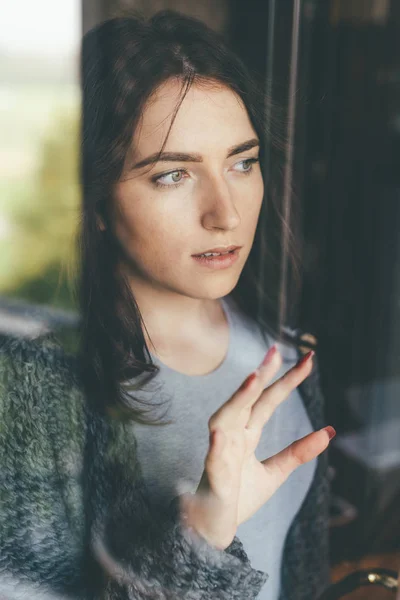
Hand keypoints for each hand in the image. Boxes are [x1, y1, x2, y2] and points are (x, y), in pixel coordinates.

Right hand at [178, 346, 333, 549]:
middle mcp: (233, 435)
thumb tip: (330, 431)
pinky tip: (219, 434)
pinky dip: (215, 445)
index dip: (287, 380)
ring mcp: (221, 452)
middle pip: (248, 400)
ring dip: (238, 398)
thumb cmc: (239, 496)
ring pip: (226, 418)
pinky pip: (212, 458)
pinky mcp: (213, 476)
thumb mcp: (275, 473)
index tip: (308, 359)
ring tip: (253, 379)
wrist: (216, 528)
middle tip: (276, 351)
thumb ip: (298, 452)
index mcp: (247, 433)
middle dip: (261, 375)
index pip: (269, 400)